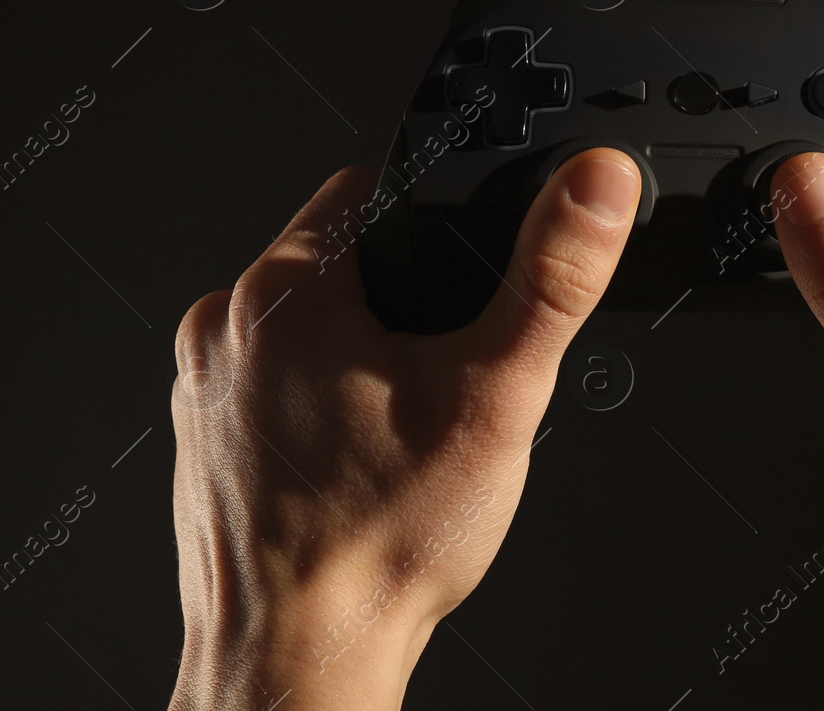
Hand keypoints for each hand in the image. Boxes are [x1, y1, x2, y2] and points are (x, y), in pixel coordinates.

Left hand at [168, 150, 640, 710]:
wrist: (301, 659)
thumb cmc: (379, 544)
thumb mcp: (499, 394)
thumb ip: (555, 276)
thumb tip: (598, 186)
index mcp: (284, 293)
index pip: (369, 192)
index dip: (436, 226)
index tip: (464, 287)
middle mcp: (223, 330)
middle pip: (343, 263)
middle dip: (404, 304)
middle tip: (445, 379)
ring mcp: (203, 390)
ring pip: (309, 328)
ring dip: (358, 356)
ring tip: (402, 430)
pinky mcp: (204, 442)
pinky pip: (275, 388)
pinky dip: (320, 409)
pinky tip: (358, 466)